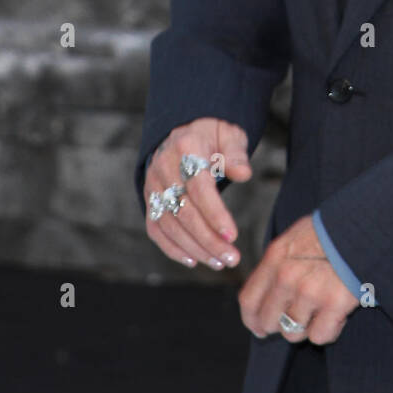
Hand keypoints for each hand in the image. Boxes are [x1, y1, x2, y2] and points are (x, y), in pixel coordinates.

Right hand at [144, 117, 252, 270]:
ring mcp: (153, 185)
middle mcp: (163, 168)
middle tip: (232, 258)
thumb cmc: (212, 135)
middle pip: (184, 212)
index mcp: (186, 148)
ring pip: (170, 225)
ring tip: (219, 262)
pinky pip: (156, 229)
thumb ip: (236, 153)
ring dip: (194, 248)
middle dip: (208, 240)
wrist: (184, 130)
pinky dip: (172, 248)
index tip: (233, 236)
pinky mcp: (149, 200)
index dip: (215, 214)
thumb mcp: (229, 134)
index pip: (199, 188)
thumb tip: (243, 173)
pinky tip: (194, 260)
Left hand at [238, 214, 359, 344]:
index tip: (259, 328)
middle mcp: (287, 277)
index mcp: (275, 258)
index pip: (249, 300)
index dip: (252, 320)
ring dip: (307, 326)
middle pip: (269, 321)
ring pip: (293, 333)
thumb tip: (266, 289)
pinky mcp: (334, 304)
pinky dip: (329, 330)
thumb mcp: (296, 237)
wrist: (364, 228)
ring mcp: (309, 292)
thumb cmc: (331, 232)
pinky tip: (337, 313)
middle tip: (298, 318)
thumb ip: (278, 263)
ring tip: (322, 308)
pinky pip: (319, 336)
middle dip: (281, 325)